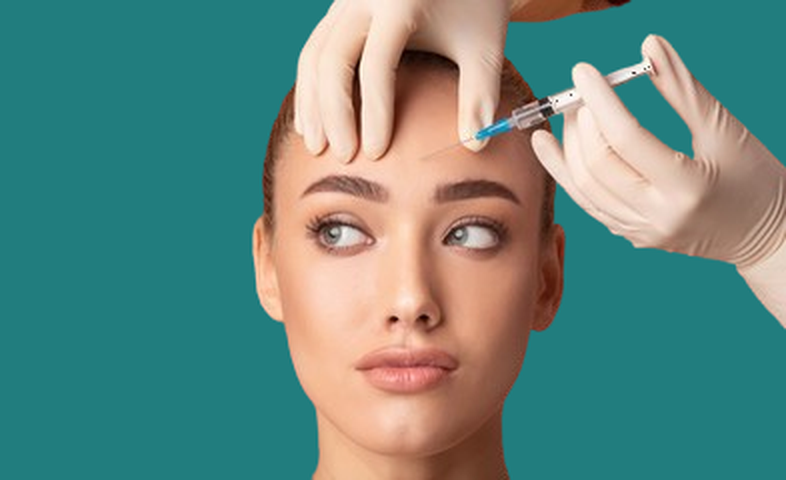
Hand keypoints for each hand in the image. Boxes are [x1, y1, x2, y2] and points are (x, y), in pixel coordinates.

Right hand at [295, 0, 512, 161]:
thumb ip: (480, 94)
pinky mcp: (338, 8)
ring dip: (311, 104)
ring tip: (319, 146)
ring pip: (313, 55)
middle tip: (343, 156)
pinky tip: (314, 123)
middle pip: (333, 60)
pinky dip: (310, 88)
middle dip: (334, 113)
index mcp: (401, 1)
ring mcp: (345, 0)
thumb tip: (475, 144)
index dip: (374, 113)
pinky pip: (314, 49)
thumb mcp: (484, 48)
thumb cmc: (475, 9)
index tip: (376, 153)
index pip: (377, 65)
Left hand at [532, 35, 785, 269]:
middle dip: (580, 121)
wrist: (765, 235)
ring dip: (567, 146)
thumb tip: (648, 46)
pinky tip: (550, 146)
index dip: (600, 100)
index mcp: (687, 188)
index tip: (582, 71)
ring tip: (568, 113)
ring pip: (584, 187)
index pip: (626, 138)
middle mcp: (658, 216)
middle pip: (597, 164)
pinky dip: (566, 172)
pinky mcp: (631, 236)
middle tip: (578, 90)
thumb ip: (682, 89)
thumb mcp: (724, 130)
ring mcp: (640, 232)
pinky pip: (587, 203)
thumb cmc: (754, 179)